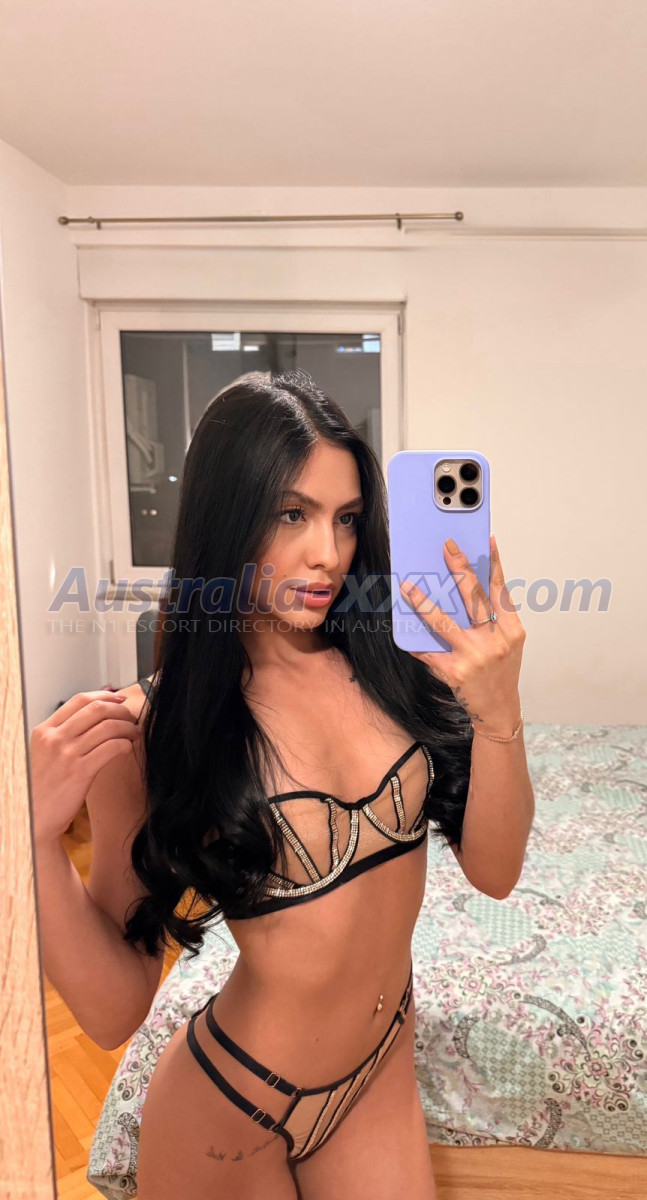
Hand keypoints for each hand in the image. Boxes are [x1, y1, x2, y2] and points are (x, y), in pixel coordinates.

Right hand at [29, 690, 141, 844]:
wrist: (36, 817)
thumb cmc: (45, 786)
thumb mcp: (45, 752)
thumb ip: (64, 733)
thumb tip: (95, 712)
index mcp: (44, 730)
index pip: (79, 700)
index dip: (105, 696)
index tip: (119, 699)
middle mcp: (54, 738)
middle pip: (97, 709)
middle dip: (120, 710)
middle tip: (131, 717)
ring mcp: (67, 754)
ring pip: (108, 726)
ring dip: (128, 727)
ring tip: (134, 733)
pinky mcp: (81, 772)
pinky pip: (112, 747)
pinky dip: (125, 744)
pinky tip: (128, 748)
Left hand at [399, 534, 525, 735]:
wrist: (499, 710)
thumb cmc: (501, 671)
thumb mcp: (507, 642)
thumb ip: (492, 617)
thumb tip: (466, 586)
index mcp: (512, 629)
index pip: (501, 590)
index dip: (494, 563)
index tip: (486, 540)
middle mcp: (495, 640)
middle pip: (474, 598)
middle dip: (460, 569)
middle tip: (446, 548)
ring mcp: (475, 656)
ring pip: (445, 622)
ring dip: (423, 603)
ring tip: (408, 587)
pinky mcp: (456, 672)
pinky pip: (429, 651)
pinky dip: (414, 640)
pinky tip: (401, 627)